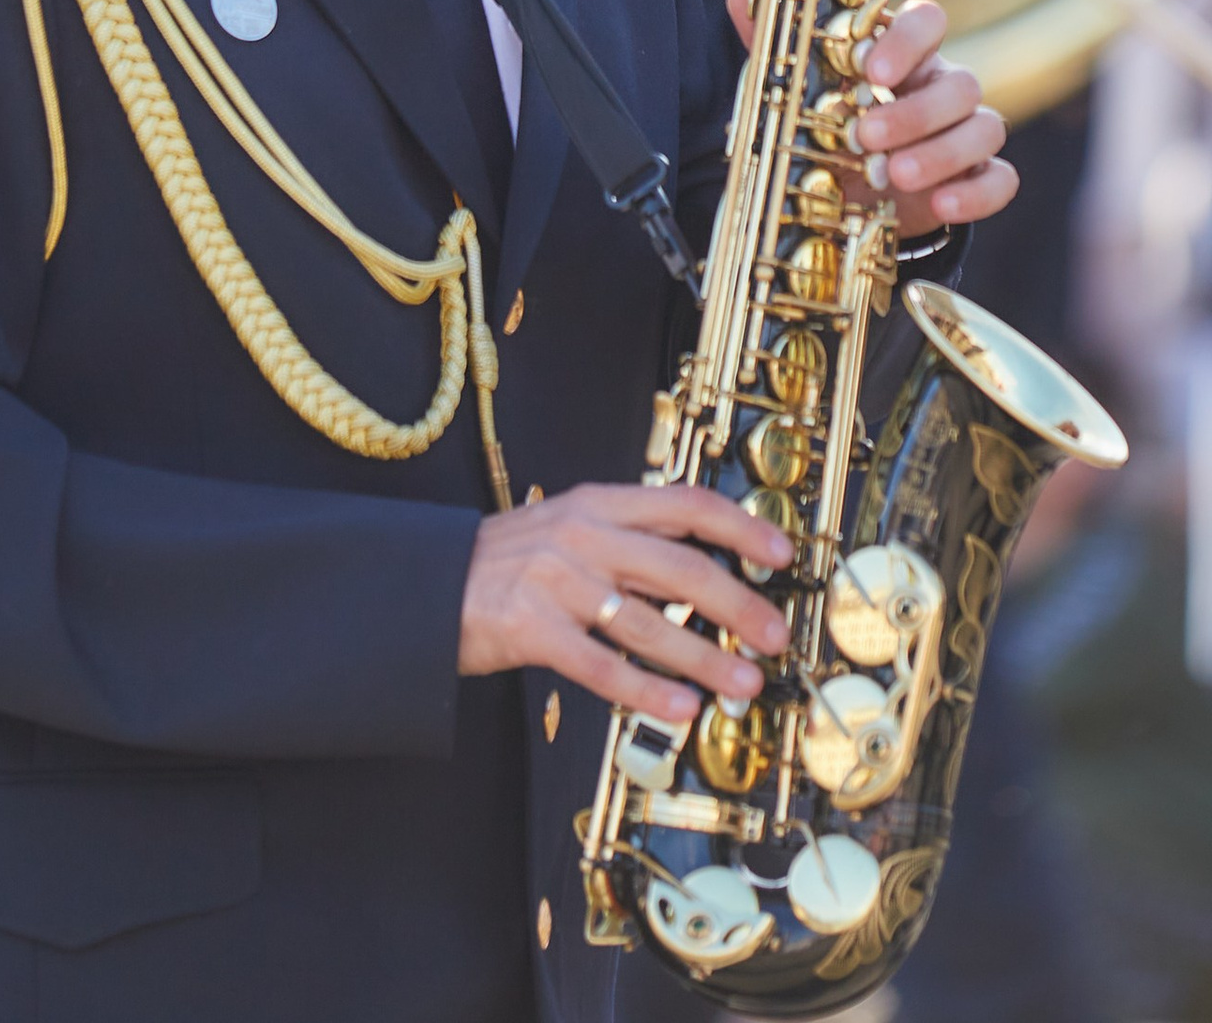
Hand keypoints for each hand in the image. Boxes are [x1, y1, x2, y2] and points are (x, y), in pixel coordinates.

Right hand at [460, 482, 792, 723]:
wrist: (429, 582)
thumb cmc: (510, 560)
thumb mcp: (570, 527)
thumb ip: (629, 540)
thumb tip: (705, 570)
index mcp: (599, 503)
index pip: (684, 503)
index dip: (740, 525)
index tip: (782, 552)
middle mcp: (583, 535)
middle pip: (679, 566)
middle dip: (738, 603)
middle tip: (776, 635)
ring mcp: (557, 582)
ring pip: (648, 623)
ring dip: (704, 658)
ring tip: (743, 685)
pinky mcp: (532, 629)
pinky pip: (602, 666)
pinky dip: (646, 690)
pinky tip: (680, 707)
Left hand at [725, 0, 1013, 237]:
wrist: (847, 190)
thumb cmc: (828, 124)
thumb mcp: (796, 88)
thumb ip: (771, 43)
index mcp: (905, 54)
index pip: (930, 20)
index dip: (908, 40)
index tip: (870, 69)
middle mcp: (943, 86)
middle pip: (961, 83)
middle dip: (914, 112)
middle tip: (864, 137)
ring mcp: (965, 131)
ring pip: (985, 127)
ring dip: (941, 152)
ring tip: (893, 175)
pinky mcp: (975, 178)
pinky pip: (1000, 179)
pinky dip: (977, 193)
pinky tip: (941, 205)